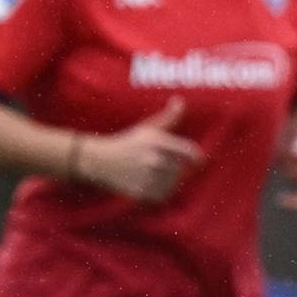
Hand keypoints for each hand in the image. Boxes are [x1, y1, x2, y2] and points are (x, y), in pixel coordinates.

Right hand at [80, 101, 203, 204]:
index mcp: (158, 141)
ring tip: (158, 175)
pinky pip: (163, 196)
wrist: (98, 161)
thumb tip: (180, 100)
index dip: (197, 158)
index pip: (190, 152)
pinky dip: (161, 193)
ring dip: (170, 181)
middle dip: (177, 169)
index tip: (197, 161)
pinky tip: (152, 185)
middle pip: (182, 169)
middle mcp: (154, 159)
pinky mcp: (140, 191)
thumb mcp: (148, 128)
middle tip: (167, 167)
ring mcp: (147, 176)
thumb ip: (169, 117)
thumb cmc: (128, 142)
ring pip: (173, 183)